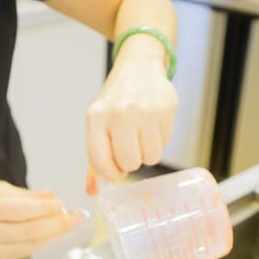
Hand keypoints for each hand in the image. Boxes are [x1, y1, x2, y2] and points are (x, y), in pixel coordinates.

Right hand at [0, 181, 84, 258]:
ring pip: (31, 244)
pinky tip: (56, 232)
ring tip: (71, 222)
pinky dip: (45, 241)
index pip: (17, 210)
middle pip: (28, 231)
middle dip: (56, 224)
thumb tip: (51, 196)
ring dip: (55, 234)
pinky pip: (28, 250)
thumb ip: (25, 195)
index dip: (41, 209)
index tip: (60, 203)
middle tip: (75, 215)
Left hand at [86, 50, 177, 182]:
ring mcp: (145, 110)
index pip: (101, 162)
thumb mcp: (99, 124)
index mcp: (96, 117)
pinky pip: (165, 144)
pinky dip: (159, 140)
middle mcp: (120, 113)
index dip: (110, 173)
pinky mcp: (166, 108)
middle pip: (130, 164)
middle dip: (131, 161)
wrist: (139, 66)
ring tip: (142, 134)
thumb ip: (95, 159)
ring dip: (147, 152)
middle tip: (130, 146)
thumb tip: (92, 192)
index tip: (115, 169)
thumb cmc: (116, 101)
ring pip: (151, 158)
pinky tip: (153, 124)